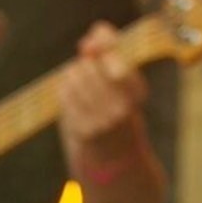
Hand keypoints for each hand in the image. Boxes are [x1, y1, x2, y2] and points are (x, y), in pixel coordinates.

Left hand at [57, 22, 148, 176]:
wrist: (114, 162)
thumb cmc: (117, 111)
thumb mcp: (123, 83)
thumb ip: (108, 54)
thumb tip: (88, 42)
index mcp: (137, 89)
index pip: (116, 50)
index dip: (103, 41)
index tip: (93, 44)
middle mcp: (123, 105)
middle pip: (90, 63)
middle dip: (85, 63)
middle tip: (87, 71)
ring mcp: (103, 121)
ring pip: (75, 76)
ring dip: (72, 75)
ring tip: (78, 83)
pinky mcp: (84, 132)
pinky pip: (65, 96)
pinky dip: (64, 92)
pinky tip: (71, 98)